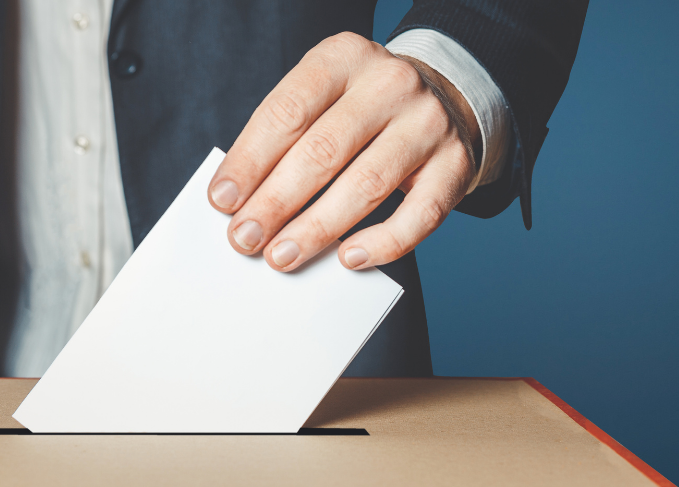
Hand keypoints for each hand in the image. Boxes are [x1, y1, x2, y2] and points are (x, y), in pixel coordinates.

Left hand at [207, 32, 479, 271]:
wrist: (446, 98)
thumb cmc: (363, 108)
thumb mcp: (323, 97)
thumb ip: (286, 137)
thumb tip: (241, 201)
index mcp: (344, 57)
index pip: (288, 111)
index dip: (250, 160)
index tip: (222, 201)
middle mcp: (390, 84)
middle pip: (323, 150)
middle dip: (276, 202)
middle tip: (245, 238)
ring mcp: (428, 124)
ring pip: (367, 185)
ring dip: (317, 228)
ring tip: (282, 255)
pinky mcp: (456, 165)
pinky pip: (419, 215)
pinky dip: (382, 244)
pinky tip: (349, 258)